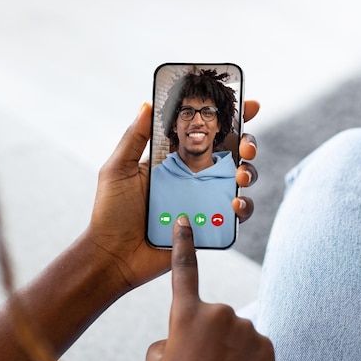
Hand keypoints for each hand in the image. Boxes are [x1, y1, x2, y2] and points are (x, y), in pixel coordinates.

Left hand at [86, 101, 260, 290]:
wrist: (114, 256)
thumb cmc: (111, 213)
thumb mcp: (118, 169)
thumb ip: (134, 137)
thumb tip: (147, 103)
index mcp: (173, 159)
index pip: (205, 132)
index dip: (229, 118)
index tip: (249, 105)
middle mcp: (192, 177)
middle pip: (230, 154)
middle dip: (247, 144)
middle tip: (246, 146)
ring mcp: (202, 201)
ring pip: (239, 181)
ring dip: (249, 173)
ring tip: (241, 177)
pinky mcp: (208, 226)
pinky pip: (234, 216)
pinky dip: (244, 208)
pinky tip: (235, 205)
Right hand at [143, 216, 274, 360]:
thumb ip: (164, 340)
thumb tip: (179, 337)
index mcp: (187, 314)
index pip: (184, 269)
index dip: (183, 243)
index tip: (185, 221)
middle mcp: (218, 312)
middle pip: (208, 316)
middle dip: (204, 336)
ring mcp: (245, 326)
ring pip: (231, 332)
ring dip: (224, 348)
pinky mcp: (265, 342)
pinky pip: (250, 344)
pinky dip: (243, 358)